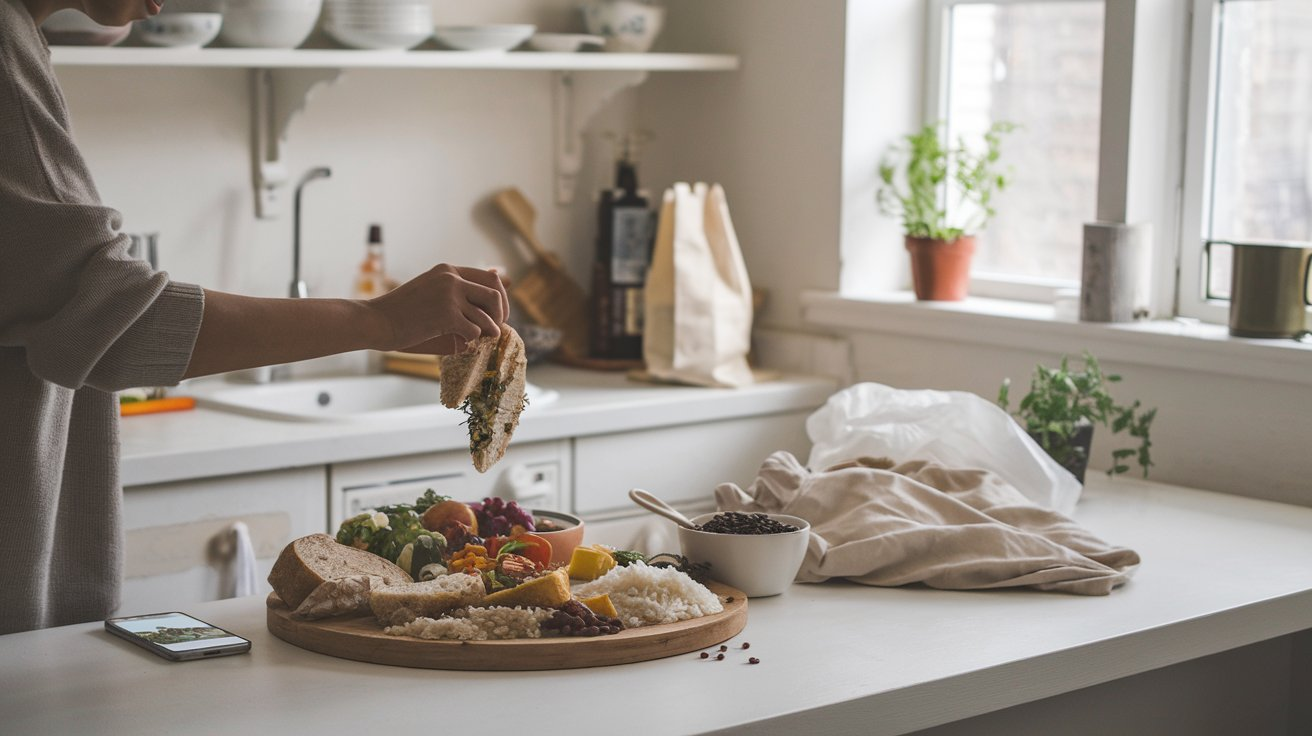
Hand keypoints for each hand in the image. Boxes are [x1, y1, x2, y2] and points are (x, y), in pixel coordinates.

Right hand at [367, 264, 508, 354]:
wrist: (375, 320)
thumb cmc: (401, 311)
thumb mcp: (430, 291)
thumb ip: (456, 292)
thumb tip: (491, 292)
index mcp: (448, 270)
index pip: (490, 278)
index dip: (500, 298)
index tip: (497, 314)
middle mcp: (451, 278)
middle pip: (495, 294)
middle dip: (500, 315)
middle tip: (495, 329)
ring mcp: (450, 295)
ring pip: (487, 316)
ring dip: (489, 331)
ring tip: (482, 339)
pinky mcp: (446, 315)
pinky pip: (475, 330)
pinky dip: (472, 340)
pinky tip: (463, 342)